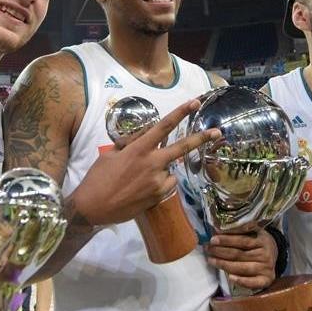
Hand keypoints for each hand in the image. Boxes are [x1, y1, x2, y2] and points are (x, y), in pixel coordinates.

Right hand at [70, 99, 219, 226]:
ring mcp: (157, 182)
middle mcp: (152, 163)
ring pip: (170, 170)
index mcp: (139, 149)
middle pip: (182, 148)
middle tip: (217, 132)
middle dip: (201, 138)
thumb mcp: (111, 154)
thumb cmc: (98, 178)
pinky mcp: (158, 196)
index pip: (163, 126)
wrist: (93, 207)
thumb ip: (131, 143)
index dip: (180, 113)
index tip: (194, 103)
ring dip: (162, 169)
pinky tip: (142, 187)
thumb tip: (145, 137)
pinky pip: (166, 185)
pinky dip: (160, 183)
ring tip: (138, 178)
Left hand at [205, 231, 276, 290]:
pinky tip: (230, 278)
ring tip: (211, 260)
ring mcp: (266, 268)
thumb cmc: (257, 242)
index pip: (242, 240)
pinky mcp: (266, 280)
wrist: (274, 254)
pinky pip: (253, 283)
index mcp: (262, 240)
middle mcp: (265, 255)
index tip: (213, 239)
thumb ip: (240, 230)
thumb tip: (219, 228)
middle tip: (208, 249)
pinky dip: (241, 281)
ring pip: (242, 268)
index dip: (226, 240)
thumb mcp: (254, 232)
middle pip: (239, 254)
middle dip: (220, 252)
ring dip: (224, 265)